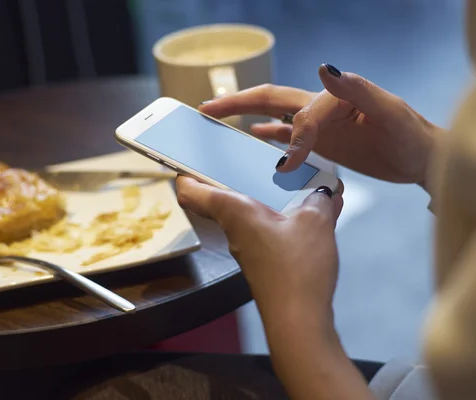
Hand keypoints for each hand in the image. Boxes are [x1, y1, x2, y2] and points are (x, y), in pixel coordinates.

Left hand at [177, 177, 375, 399]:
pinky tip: (312, 216)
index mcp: (235, 211)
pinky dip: (285, 220)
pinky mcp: (265, 263)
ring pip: (251, 216)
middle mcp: (235, 229)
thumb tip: (324, 191)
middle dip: (238, 178)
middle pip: (223, 199)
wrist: (298, 320)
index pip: (192, 191)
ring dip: (269, 200)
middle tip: (254, 160)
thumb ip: (319, 200)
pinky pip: (270, 232)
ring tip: (298, 183)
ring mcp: (249, 248)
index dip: (186, 173)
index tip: (188, 160)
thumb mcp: (314, 222)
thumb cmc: (296, 268)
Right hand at [200, 64, 439, 189]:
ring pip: (273, 117)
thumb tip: (325, 69)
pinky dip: (268, 135)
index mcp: (331, 97)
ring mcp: (318, 126)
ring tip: (218, 121)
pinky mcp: (321, 143)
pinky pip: (286, 136)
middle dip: (238, 104)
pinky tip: (253, 138)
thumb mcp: (388, 111)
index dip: (292, 137)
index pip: (297, 112)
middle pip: (270, 100)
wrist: (421, 158)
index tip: (292, 162)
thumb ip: (356, 90)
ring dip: (246, 117)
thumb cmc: (411, 135)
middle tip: (208, 107)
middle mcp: (319, 108)